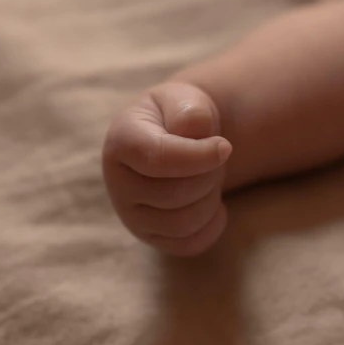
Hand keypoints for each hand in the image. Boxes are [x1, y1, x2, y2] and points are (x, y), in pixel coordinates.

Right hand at [103, 82, 232, 255]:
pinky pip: (189, 244)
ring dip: (210, 199)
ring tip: (210, 177)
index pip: (158, 158)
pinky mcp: (150, 236)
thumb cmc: (179, 116)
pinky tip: (213, 203)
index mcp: (121, 141)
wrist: (176, 137)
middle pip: (174, 194)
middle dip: (208, 175)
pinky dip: (212, 225)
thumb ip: (190, 110)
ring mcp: (130, 214)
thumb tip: (194, 131)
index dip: (199, 156)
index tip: (225, 146)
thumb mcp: (185, 100)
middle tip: (215, 158)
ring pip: (182, 223)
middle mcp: (117, 182)